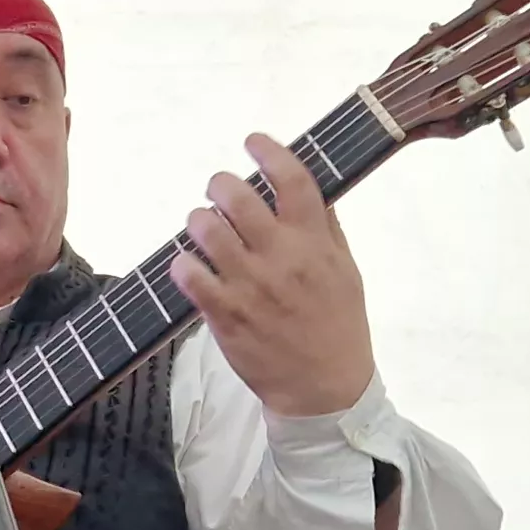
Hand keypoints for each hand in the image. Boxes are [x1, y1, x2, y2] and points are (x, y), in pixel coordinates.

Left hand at [168, 134, 375, 418]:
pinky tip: (187, 263)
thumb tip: (313, 189)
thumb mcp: (346, 270)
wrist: (324, 387)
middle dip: (220, 184)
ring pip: (207, 229)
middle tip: (218, 191)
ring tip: (202, 226)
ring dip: (198, 220)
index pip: (293, 180)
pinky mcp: (225, 314)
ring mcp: (250, 286)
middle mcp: (281, 258)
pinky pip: (190, 275)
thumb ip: (327, 228)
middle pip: (238, 197)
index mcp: (314, 243)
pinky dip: (182, 263)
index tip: (253, 142)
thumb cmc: (337, 324)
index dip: (269, 152)